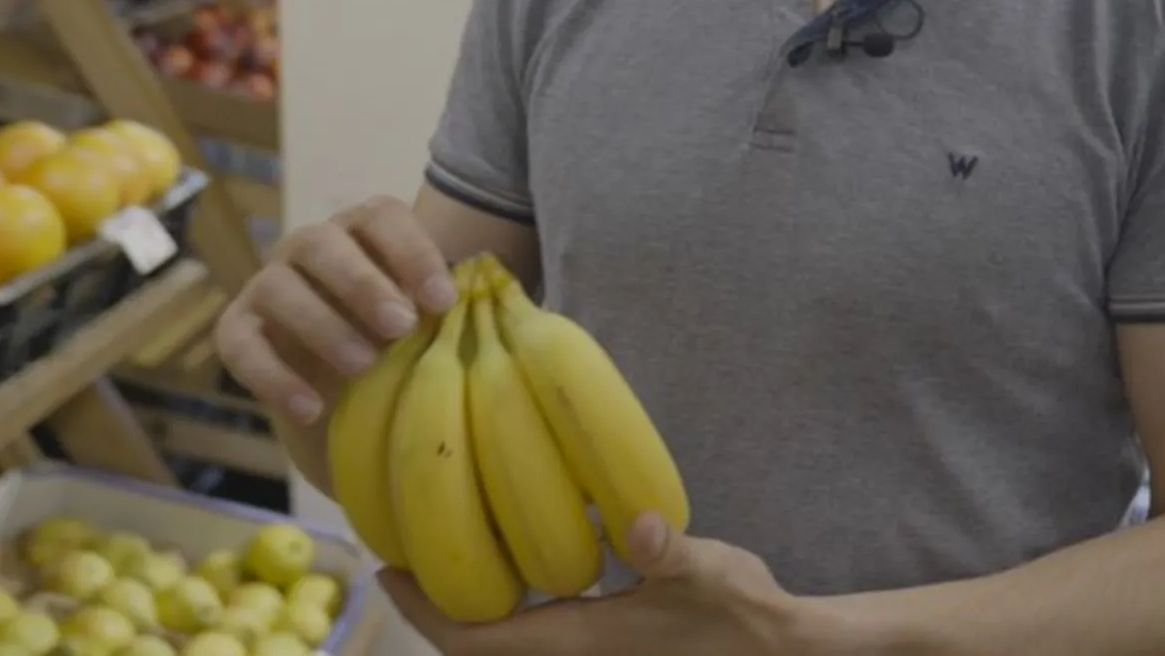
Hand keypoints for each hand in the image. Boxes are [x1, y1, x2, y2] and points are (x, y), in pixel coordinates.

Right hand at [213, 196, 457, 424]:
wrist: (343, 396)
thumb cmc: (395, 343)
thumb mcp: (423, 324)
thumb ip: (437, 308)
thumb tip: (474, 305)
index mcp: (361, 232)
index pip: (381, 217)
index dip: (412, 251)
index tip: (444, 300)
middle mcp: (309, 248)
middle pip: (323, 243)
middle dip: (363, 284)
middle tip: (401, 326)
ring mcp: (267, 285)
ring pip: (278, 287)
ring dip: (322, 325)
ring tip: (363, 366)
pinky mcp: (237, 331)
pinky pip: (241, 346)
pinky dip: (274, 378)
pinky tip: (311, 408)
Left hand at [381, 513, 813, 654]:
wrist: (776, 650)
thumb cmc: (740, 613)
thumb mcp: (708, 569)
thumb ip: (667, 548)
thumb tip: (633, 522)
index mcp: (580, 641)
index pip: (476, 638)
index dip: (424, 611)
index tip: (387, 570)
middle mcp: (572, 655)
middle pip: (475, 645)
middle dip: (430, 607)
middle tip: (400, 554)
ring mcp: (586, 654)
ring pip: (500, 642)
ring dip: (463, 606)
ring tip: (441, 551)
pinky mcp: (602, 645)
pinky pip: (529, 631)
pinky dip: (502, 605)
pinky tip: (510, 560)